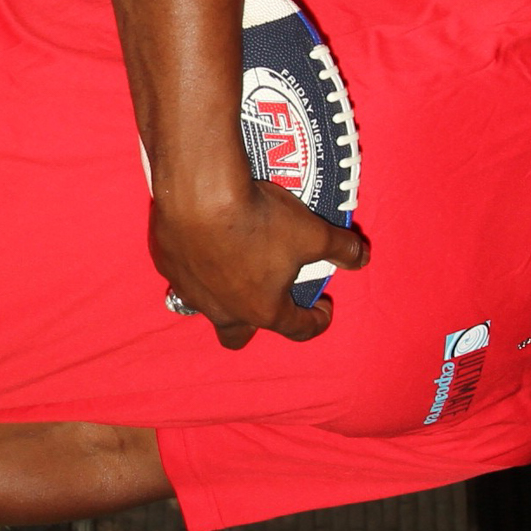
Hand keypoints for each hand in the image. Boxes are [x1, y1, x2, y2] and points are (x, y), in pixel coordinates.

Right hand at [151, 176, 369, 347]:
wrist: (199, 193)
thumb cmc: (259, 220)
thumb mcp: (313, 233)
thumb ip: (341, 248)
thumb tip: (363, 257)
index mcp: (263, 310)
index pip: (297, 329)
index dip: (317, 321)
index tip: (324, 308)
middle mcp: (223, 310)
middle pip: (236, 337)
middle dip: (254, 324)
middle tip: (268, 299)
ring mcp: (190, 291)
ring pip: (205, 307)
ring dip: (222, 294)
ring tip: (234, 264)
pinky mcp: (167, 265)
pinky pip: (183, 275)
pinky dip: (197, 264)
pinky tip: (203, 240)